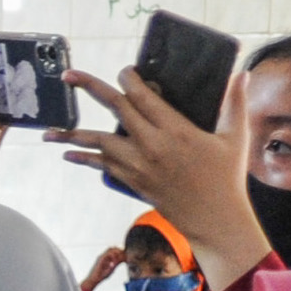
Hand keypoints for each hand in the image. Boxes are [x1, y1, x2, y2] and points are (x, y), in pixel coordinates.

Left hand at [47, 67, 273, 290]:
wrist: (213, 219)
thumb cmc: (226, 177)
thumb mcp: (235, 136)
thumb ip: (235, 102)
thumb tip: (242, 72)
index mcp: (175, 129)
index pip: (143, 96)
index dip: (129, 79)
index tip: (123, 70)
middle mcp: (151, 145)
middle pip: (115, 109)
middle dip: (90, 89)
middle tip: (68, 75)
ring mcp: (138, 165)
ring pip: (98, 142)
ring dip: (72, 135)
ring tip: (48, 132)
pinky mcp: (132, 182)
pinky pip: (101, 166)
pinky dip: (83, 159)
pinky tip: (67, 153)